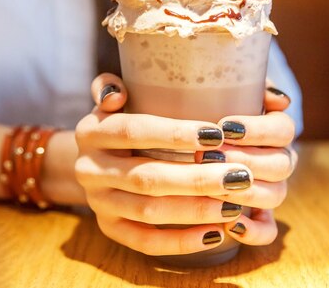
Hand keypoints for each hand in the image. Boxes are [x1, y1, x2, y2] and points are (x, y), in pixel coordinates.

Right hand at [75, 73, 253, 255]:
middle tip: (239, 176)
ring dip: (195, 210)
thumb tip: (117, 92)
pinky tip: (215, 233)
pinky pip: (144, 242)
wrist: (96, 158)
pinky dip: (180, 242)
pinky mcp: (109, 228)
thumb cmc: (122, 121)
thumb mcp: (114, 98)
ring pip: (147, 212)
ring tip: (234, 205)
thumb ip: (113, 86)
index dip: (174, 134)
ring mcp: (97, 202)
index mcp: (92, 131)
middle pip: (146, 177)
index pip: (133, 131)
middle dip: (197, 179)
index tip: (217, 135)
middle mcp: (89, 169)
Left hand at [211, 82, 296, 245]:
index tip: (224, 127)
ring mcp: (270, 189)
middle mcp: (278, 160)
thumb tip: (279, 99)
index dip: (258, 130)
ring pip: (276, 195)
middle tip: (209, 156)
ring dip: (247, 192)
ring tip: (214, 186)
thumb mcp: (224, 90)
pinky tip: (231, 225)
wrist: (190, 141)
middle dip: (245, 160)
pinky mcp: (256, 216)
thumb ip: (251, 84)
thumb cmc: (206, 110)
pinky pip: (268, 230)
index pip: (283, 129)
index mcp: (276, 131)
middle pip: (281, 164)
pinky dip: (254, 231)